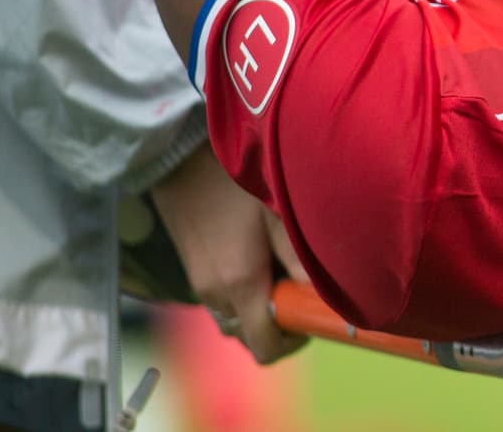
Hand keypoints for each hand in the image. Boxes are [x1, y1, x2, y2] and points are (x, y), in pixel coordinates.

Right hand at [151, 145, 308, 362]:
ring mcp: (199, 282)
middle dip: (277, 323)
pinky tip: (257, 256)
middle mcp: (215, 294)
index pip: (265, 348)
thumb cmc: (235, 180)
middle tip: (299, 289)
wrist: (178, 155)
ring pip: (234, 318)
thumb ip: (300, 260)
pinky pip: (221, 299)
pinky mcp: (192, 268)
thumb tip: (325, 297)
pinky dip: (242, 293)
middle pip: (249, 336)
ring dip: (258, 307)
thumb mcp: (277, 215)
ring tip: (279, 269)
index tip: (312, 317)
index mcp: (239, 286)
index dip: (293, 341)